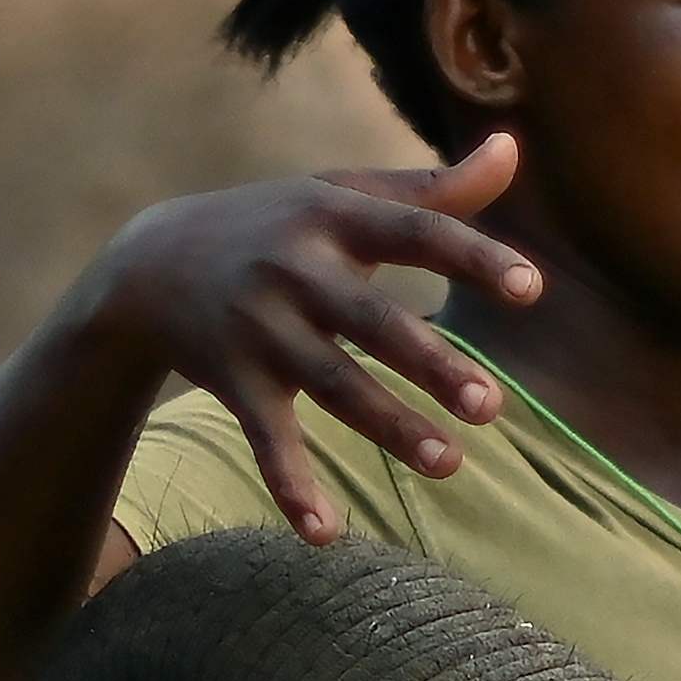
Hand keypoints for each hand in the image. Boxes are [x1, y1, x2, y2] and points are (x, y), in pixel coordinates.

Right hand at [93, 136, 535, 543]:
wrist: (148, 265)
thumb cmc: (271, 224)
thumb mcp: (339, 194)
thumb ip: (431, 187)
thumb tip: (514, 147)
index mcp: (333, 216)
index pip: (415, 232)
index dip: (473, 258)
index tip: (532, 289)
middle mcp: (296, 271)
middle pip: (372, 322)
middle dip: (431, 364)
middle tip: (492, 408)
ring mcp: (260, 328)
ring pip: (331, 384)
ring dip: (388, 427)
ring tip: (450, 464)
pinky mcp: (232, 380)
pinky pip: (266, 438)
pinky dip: (291, 485)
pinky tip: (324, 533)